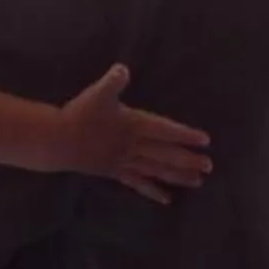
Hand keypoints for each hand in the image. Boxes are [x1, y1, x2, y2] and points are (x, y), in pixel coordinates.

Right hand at [54, 63, 210, 203]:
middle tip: (209, 166)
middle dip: (188, 160)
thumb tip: (123, 68)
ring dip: (178, 176)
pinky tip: (166, 199)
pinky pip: (138, 184)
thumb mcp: (97, 93)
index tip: (205, 140)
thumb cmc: (80, 115)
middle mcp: (133, 146)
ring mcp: (125, 161)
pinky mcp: (115, 172)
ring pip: (156, 171)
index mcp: (133, 125)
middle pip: (166, 154)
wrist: (59, 141)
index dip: (185, 135)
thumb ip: (113, 81)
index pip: (164, 130)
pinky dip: (153, 191)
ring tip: (197, 181)